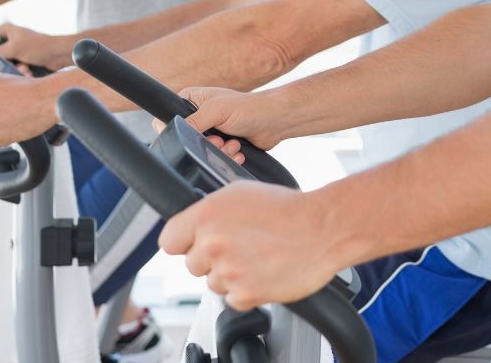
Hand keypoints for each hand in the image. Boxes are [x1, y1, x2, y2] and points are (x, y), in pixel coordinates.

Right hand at [0, 22, 73, 69]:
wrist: (60, 55)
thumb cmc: (39, 46)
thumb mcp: (14, 48)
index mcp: (7, 30)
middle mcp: (11, 39)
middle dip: (4, 64)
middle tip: (11, 66)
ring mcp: (18, 50)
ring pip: (7, 64)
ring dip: (15, 69)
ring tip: (24, 70)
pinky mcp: (25, 60)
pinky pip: (16, 68)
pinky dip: (22, 72)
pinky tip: (29, 73)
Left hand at [158, 181, 345, 310]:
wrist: (323, 229)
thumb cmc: (288, 209)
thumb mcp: (240, 192)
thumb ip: (210, 211)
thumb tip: (194, 225)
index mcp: (207, 215)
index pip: (168, 240)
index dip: (184, 242)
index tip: (193, 243)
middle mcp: (212, 244)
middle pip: (192, 264)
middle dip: (211, 258)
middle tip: (239, 247)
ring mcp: (228, 271)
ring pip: (213, 283)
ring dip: (230, 275)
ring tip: (257, 257)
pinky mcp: (245, 294)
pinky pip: (233, 299)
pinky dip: (247, 290)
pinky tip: (264, 271)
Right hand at [182, 86, 284, 150]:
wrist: (273, 121)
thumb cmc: (248, 108)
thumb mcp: (216, 110)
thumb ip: (194, 121)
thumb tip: (177, 133)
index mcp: (192, 100)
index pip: (169, 118)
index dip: (181, 131)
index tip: (198, 133)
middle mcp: (199, 114)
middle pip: (187, 139)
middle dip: (206, 144)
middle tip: (219, 139)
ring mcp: (210, 130)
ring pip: (202, 151)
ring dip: (219, 152)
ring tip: (232, 144)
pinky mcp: (221, 144)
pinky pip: (215, 157)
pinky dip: (227, 157)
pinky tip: (237, 150)